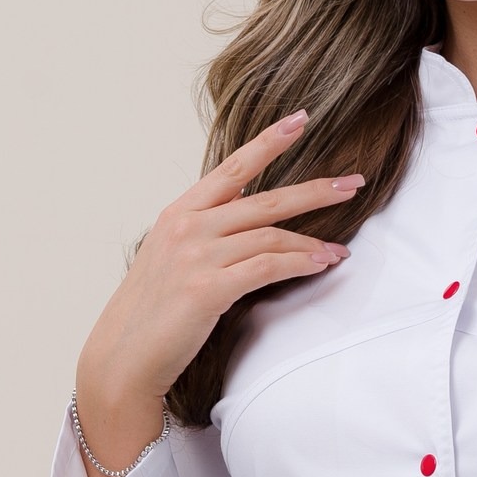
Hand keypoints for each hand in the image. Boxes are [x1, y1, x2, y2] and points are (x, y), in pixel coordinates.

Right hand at [71, 110, 363, 476]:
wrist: (123, 356)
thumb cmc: (151, 312)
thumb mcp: (171, 256)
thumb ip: (205, 231)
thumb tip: (246, 213)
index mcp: (179, 212)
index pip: (233, 167)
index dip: (270, 141)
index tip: (301, 120)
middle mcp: (188, 226)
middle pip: (265, 199)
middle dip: (314, 191)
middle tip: (353, 184)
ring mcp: (197, 256)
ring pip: (271, 235)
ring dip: (313, 242)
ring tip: (340, 250)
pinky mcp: (208, 288)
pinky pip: (267, 267)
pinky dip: (299, 264)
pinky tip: (321, 264)